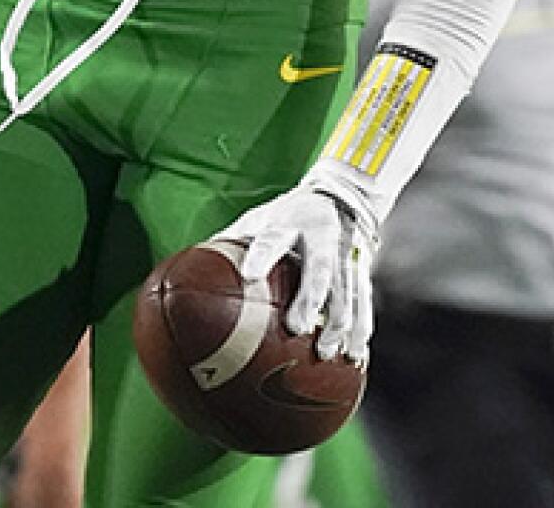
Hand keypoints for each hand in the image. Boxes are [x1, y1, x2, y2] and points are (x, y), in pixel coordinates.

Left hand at [218, 182, 377, 362]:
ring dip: (339, 323)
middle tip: (296, 328)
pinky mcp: (362, 272)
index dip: (261, 256)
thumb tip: (189, 271)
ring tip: (326, 352)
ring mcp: (346, 255)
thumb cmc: (285, 216)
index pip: (272, 238)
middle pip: (319, 269)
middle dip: (310, 299)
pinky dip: (361, 331)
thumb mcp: (259, 219)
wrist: (339, 196)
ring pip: (347, 291)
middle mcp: (321, 237)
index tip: (248, 276)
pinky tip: (355, 357)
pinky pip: (364, 304)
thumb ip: (233, 243)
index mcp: (289, 222)